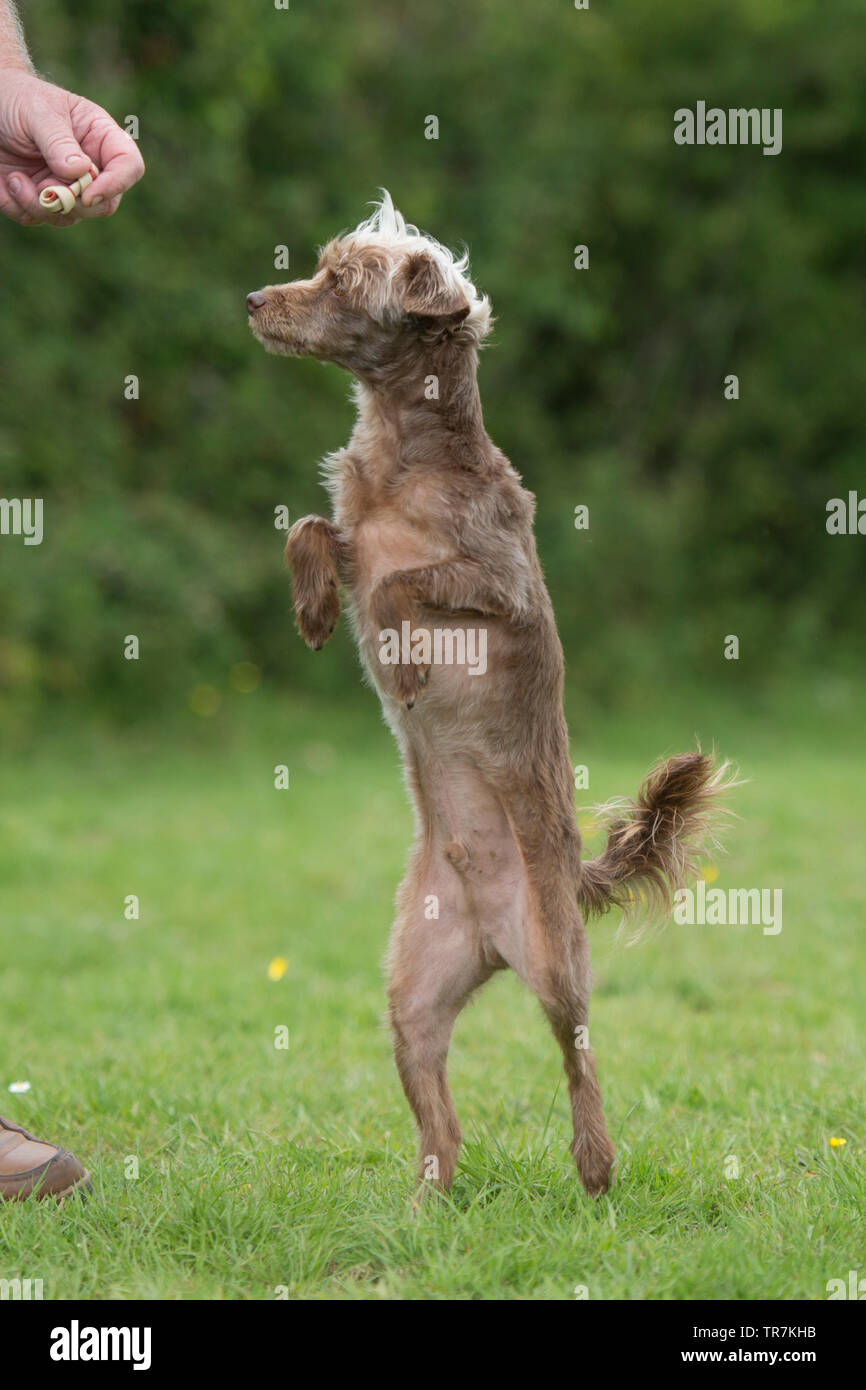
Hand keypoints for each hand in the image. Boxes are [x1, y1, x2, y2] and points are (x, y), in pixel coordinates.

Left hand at [0, 67, 143, 225]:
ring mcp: (67, 187)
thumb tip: (82, 173)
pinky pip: (37, 219)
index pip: (129, 167)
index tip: (88, 194)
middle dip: (72, 203)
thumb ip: (59, 142)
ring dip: (38, 205)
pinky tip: (8, 182)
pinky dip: (19, 206)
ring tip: (14, 178)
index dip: (116, 184)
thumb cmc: (17, 98)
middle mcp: (90, 167)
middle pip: (104, 204)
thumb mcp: (37, 112)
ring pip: (69, 216)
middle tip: (42, 188)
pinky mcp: (42, 200)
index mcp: (100, 137)